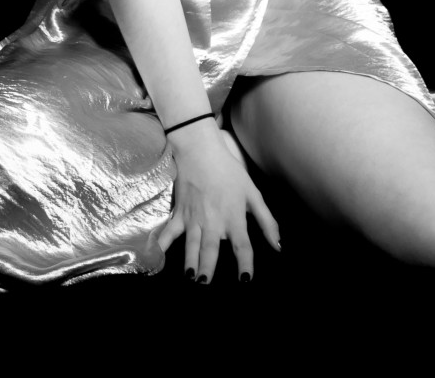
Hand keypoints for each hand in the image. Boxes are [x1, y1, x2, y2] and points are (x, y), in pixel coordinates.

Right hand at [155, 121, 281, 282]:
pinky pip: (169, 232)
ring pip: (191, 245)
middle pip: (211, 250)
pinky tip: (156, 257)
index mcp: (234, 217)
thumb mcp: (253, 193)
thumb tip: (278, 246)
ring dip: (190, 263)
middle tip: (205, 284)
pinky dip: (162, 245)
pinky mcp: (179, 213)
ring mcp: (193, 218)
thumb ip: (267, 221)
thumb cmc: (229, 172)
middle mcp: (213, 221)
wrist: (201, 151)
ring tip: (191, 278)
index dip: (245, 265)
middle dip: (208, 269)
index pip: (242, 246)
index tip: (245, 280)